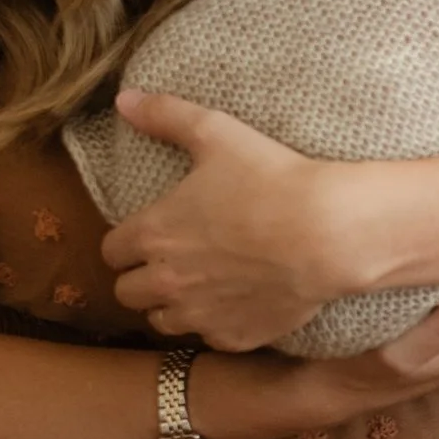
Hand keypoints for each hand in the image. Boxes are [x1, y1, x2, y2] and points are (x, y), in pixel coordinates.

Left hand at [99, 93, 349, 350]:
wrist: (327, 234)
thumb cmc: (272, 180)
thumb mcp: (217, 134)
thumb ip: (165, 116)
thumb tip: (124, 100)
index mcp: (153, 233)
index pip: (110, 251)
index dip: (126, 242)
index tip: (149, 233)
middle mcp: (165, 281)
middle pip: (127, 292)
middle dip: (142, 276)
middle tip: (172, 260)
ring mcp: (198, 314)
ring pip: (162, 321)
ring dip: (172, 304)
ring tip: (199, 285)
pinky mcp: (232, 337)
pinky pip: (207, 338)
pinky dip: (215, 323)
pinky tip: (235, 302)